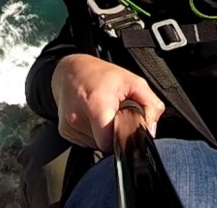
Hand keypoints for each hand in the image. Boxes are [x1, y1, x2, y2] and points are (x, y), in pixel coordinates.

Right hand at [51, 54, 165, 149]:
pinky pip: (86, 142)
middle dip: (114, 134)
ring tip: (103, 113)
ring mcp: (69, 127)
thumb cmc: (100, 74)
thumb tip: (151, 130)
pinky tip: (93, 118)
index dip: (123, 137)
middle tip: (115, 116)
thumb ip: (150, 105)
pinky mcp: (64, 132)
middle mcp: (78, 118)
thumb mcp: (133, 81)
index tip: (126, 126)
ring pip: (95, 145)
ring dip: (103, 134)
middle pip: (104, 144)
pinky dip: (93, 134)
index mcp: (96, 105)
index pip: (112, 142)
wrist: (70, 70)